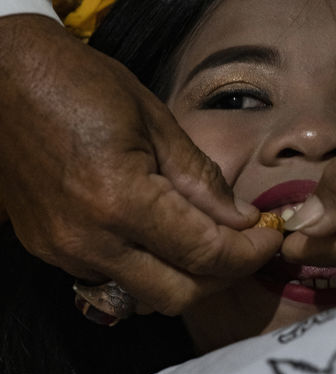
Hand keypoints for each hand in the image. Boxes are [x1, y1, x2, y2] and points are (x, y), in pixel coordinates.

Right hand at [0, 15, 281, 313]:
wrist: (4, 77)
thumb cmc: (81, 84)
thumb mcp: (154, 121)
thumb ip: (201, 180)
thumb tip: (243, 220)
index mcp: (120, 198)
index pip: (205, 253)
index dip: (249, 253)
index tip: (271, 239)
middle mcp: (89, 238)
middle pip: (178, 295)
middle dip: (222, 277)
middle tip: (245, 248)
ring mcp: (64, 251)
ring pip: (145, 297)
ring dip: (184, 280)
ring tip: (206, 244)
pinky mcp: (49, 251)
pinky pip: (112, 281)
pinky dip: (146, 270)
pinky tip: (159, 239)